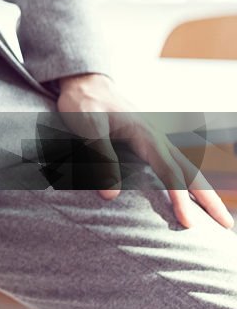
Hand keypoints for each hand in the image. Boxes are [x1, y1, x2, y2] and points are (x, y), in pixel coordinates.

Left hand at [57, 73, 233, 228]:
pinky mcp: (148, 143)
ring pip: (187, 169)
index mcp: (146, 136)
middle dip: (209, 200)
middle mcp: (157, 139)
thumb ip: (100, 157)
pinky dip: (188, 182)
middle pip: (191, 173)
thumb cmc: (85, 103)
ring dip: (204, 192)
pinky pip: (175, 165)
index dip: (179, 199)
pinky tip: (190, 195)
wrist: (86, 83)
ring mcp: (156, 140)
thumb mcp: (88, 127)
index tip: (189, 224)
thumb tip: (110, 195)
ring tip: (218, 216)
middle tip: (226, 226)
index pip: (169, 173)